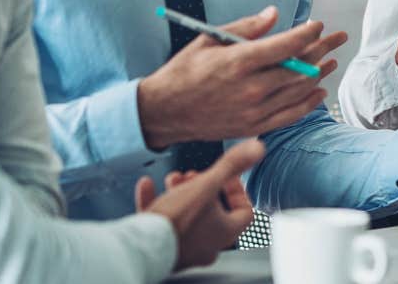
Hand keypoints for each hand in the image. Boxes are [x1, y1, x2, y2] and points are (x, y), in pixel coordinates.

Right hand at [135, 139, 263, 270]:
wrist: (141, 248)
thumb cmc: (177, 221)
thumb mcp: (206, 185)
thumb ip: (231, 166)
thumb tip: (257, 148)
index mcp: (226, 232)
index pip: (244, 211)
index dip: (237, 190)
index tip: (225, 176)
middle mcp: (208, 244)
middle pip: (213, 212)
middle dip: (202, 187)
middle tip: (193, 175)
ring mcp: (185, 249)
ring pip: (187, 216)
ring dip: (180, 193)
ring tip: (173, 178)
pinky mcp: (161, 249)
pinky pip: (162, 223)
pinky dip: (155, 203)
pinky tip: (146, 186)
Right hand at [138, 7, 346, 148]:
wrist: (165, 112)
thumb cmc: (185, 70)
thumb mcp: (209, 40)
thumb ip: (246, 28)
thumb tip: (274, 14)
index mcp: (239, 62)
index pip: (286, 45)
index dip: (307, 33)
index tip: (317, 24)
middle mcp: (251, 88)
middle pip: (299, 67)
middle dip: (322, 49)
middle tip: (338, 37)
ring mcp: (254, 110)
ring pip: (298, 91)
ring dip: (319, 74)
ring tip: (332, 61)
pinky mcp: (253, 127)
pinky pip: (290, 115)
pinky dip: (308, 103)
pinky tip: (318, 91)